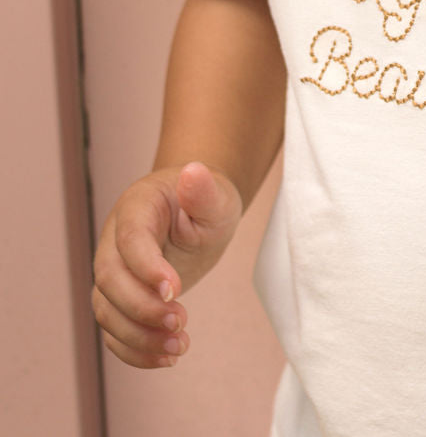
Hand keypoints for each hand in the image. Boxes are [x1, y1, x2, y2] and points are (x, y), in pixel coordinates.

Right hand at [92, 161, 241, 368]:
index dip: (146, 267)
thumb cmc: (206, 201)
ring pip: (106, 310)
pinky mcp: (121, 299)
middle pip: (109, 279)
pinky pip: (114, 331)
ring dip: (138, 336)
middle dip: (142, 307)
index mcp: (137, 207)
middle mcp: (115, 239)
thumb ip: (203, 189)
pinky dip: (134, 351)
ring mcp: (115, 271)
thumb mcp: (215, 194)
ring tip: (180, 347)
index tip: (176, 289)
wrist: (198, 214)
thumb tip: (193, 172)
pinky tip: (167, 358)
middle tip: (181, 322)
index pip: (130, 239)